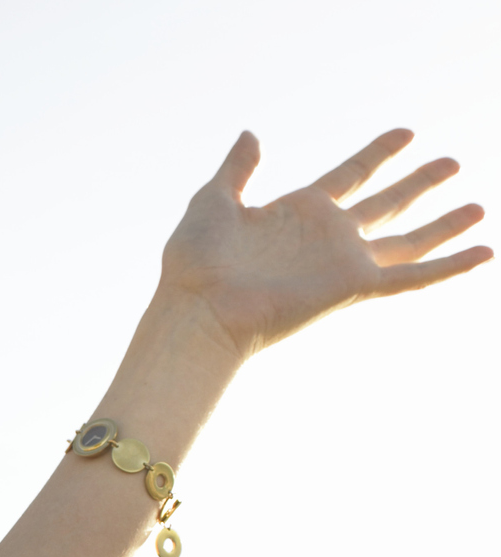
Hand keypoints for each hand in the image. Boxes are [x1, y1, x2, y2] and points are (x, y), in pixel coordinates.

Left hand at [160, 129, 489, 360]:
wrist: (198, 311)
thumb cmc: (195, 264)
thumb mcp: (214, 201)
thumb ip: (238, 169)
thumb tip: (252, 134)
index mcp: (298, 213)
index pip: (349, 175)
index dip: (377, 154)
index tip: (406, 134)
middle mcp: (326, 237)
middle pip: (386, 202)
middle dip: (418, 182)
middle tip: (452, 162)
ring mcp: (343, 263)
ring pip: (408, 239)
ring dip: (443, 225)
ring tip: (478, 206)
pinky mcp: (353, 287)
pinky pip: (413, 277)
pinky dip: (450, 267)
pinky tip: (485, 253)